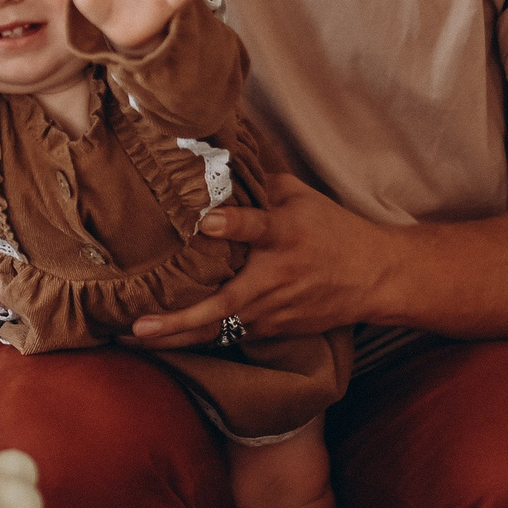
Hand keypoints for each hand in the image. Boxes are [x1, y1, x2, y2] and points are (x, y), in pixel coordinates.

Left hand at [130, 174, 401, 346]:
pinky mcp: (272, 328)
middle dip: (180, 319)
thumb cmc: (333, 230)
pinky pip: (229, 334)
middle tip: (139, 326)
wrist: (375, 277)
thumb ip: (258, 185)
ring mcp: (272, 310)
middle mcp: (275, 278)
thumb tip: (213, 167)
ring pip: (219, 329)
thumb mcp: (301, 197)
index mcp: (283, 235)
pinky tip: (162, 340)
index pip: (256, 227)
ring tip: (132, 340)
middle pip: (223, 304)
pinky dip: (196, 338)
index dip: (231, 223)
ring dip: (176, 337)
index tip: (206, 221)